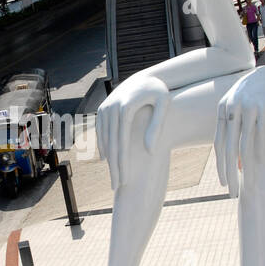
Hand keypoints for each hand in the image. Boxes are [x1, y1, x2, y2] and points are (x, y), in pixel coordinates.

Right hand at [96, 74, 170, 189]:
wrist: (145, 78)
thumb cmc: (159, 93)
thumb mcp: (164, 106)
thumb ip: (156, 127)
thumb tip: (148, 150)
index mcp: (126, 108)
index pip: (123, 142)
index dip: (123, 163)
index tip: (126, 181)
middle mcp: (111, 108)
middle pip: (112, 144)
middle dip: (114, 167)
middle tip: (117, 187)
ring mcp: (104, 108)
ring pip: (104, 139)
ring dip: (108, 159)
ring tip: (114, 177)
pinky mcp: (102, 109)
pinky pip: (100, 131)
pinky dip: (103, 146)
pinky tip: (107, 160)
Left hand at [215, 69, 264, 195]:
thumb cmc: (253, 96)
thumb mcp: (237, 110)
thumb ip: (233, 131)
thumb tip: (234, 160)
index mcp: (222, 111)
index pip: (218, 144)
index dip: (220, 165)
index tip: (224, 183)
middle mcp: (231, 110)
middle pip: (228, 147)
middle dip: (229, 172)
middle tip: (232, 190)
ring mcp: (246, 108)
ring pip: (243, 143)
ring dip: (246, 165)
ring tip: (249, 181)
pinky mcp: (261, 107)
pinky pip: (259, 132)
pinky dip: (260, 148)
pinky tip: (260, 163)